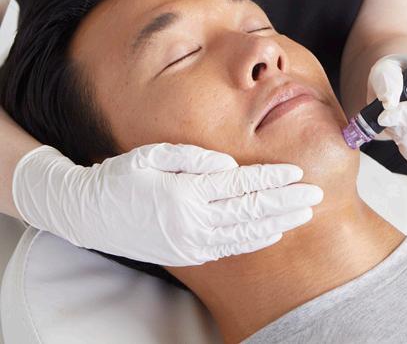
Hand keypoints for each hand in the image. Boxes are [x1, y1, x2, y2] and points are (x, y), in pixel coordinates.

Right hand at [12, 143, 322, 265]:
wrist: (87, 214)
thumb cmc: (120, 177)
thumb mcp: (151, 155)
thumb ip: (192, 158)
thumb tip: (229, 163)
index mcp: (184, 193)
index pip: (240, 186)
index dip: (272, 179)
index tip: (297, 172)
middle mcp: (191, 222)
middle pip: (250, 211)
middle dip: (287, 202)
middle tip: (315, 193)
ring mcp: (190, 242)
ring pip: (245, 234)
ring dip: (278, 223)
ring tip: (304, 213)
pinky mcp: (187, 253)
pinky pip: (230, 248)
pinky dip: (255, 240)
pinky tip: (273, 231)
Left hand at [367, 54, 406, 167]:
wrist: (406, 83)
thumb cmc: (401, 73)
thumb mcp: (388, 67)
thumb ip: (387, 79)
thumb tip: (389, 101)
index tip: (385, 116)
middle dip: (399, 127)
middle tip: (388, 115)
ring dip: (401, 138)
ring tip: (397, 121)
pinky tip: (405, 132)